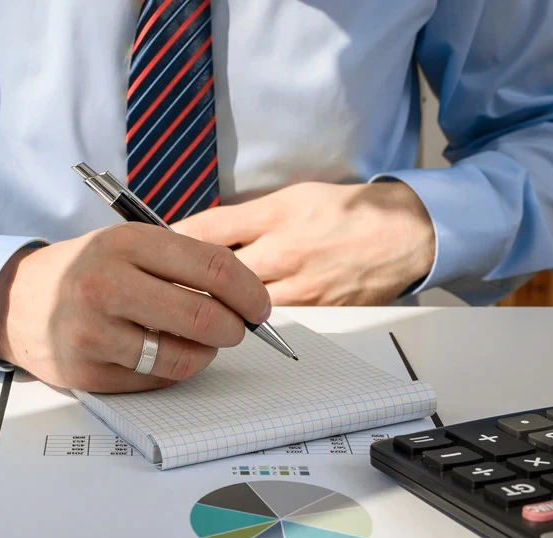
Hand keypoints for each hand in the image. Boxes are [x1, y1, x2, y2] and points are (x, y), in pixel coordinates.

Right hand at [0, 223, 270, 391]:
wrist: (16, 302)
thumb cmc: (84, 271)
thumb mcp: (125, 245)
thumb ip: (180, 262)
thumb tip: (244, 296)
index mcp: (124, 243)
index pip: (212, 268)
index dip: (249, 291)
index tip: (259, 306)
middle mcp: (106, 284)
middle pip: (203, 318)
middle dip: (234, 329)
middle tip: (235, 330)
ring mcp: (94, 332)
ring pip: (182, 358)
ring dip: (205, 355)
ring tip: (199, 345)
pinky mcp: (87, 372)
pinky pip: (155, 381)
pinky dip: (171, 372)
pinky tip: (161, 355)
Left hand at [172, 181, 435, 304]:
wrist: (405, 236)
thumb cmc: (346, 212)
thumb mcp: (289, 199)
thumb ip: (239, 220)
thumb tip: (191, 235)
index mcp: (274, 218)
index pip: (206, 234)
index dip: (170, 242)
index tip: (147, 249)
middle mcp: (283, 255)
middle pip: (213, 278)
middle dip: (180, 283)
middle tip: (152, 288)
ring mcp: (298, 289)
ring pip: (236, 307)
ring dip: (208, 309)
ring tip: (181, 309)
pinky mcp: (313, 313)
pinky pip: (268, 322)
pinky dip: (244, 323)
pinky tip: (229, 322)